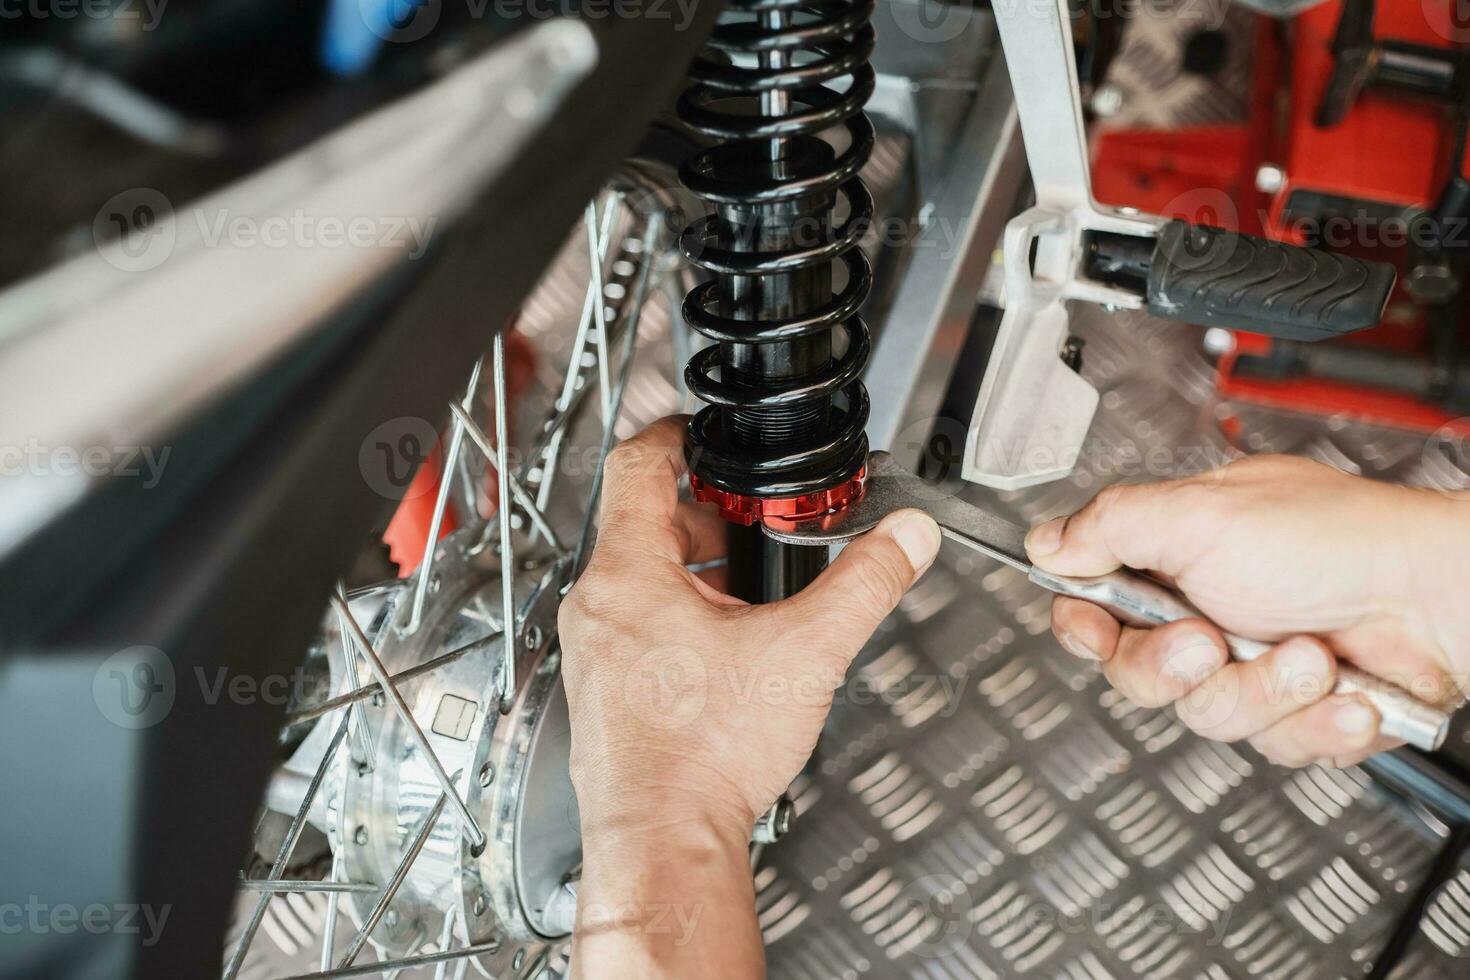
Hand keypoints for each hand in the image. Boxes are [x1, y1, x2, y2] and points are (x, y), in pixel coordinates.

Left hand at [559, 416, 939, 976]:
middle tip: (750, 517)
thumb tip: (904, 539)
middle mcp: (597, 607)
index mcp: (628, 575)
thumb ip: (864, 583)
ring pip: (639, 576)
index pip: (635, 466)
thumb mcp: (806, 652)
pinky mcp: (605, 690)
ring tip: (750, 584)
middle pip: (641, 521)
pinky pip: (636, 624)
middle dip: (704, 512)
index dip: (676, 435)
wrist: (665, 843)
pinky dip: (679, 613)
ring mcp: (594, 652)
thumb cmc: (704, 758)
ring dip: (694, 566)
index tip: (703, 432)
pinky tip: (728, 646)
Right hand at [1029, 454, 1469, 767]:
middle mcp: (1210, 613)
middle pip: (1141, 676)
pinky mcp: (1299, 714)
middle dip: (1180, 667)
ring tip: (1309, 655)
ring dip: (1265, 691)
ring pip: (1210, 719)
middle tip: (1213, 640)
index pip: (1095, 606)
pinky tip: (1344, 691)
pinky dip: (1316, 722)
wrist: (1444, 597)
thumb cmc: (1342, 541)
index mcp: (1175, 558)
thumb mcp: (1204, 514)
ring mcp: (1255, 667)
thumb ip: (1113, 525)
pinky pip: (1276, 747)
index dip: (1084, 626)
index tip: (1092, 627)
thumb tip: (1048, 540)